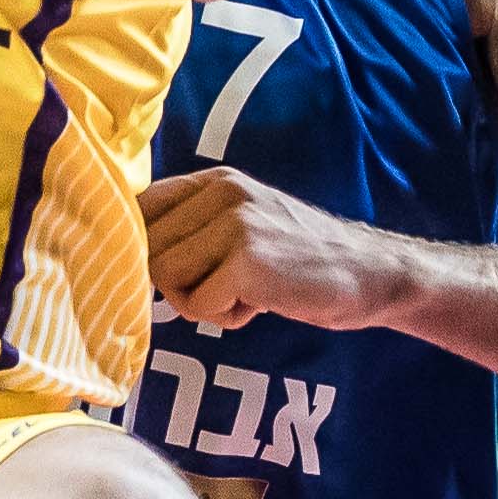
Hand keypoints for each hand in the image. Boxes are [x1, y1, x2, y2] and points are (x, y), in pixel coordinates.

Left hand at [142, 165, 409, 331]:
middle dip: (177, 280)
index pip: (139, 209)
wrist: (371, 274)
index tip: (170, 270)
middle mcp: (221, 194)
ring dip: (198, 301)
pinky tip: (262, 304)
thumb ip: (192, 230)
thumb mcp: (243, 224)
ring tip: (242, 293)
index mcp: (214, 181)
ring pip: (164, 276)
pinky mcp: (247, 262)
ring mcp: (235, 224)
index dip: (144, 248)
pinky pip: (197, 305)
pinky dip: (225, 317)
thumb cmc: (299, 260)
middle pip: (147, 249)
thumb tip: (126, 255)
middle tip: (224, 286)